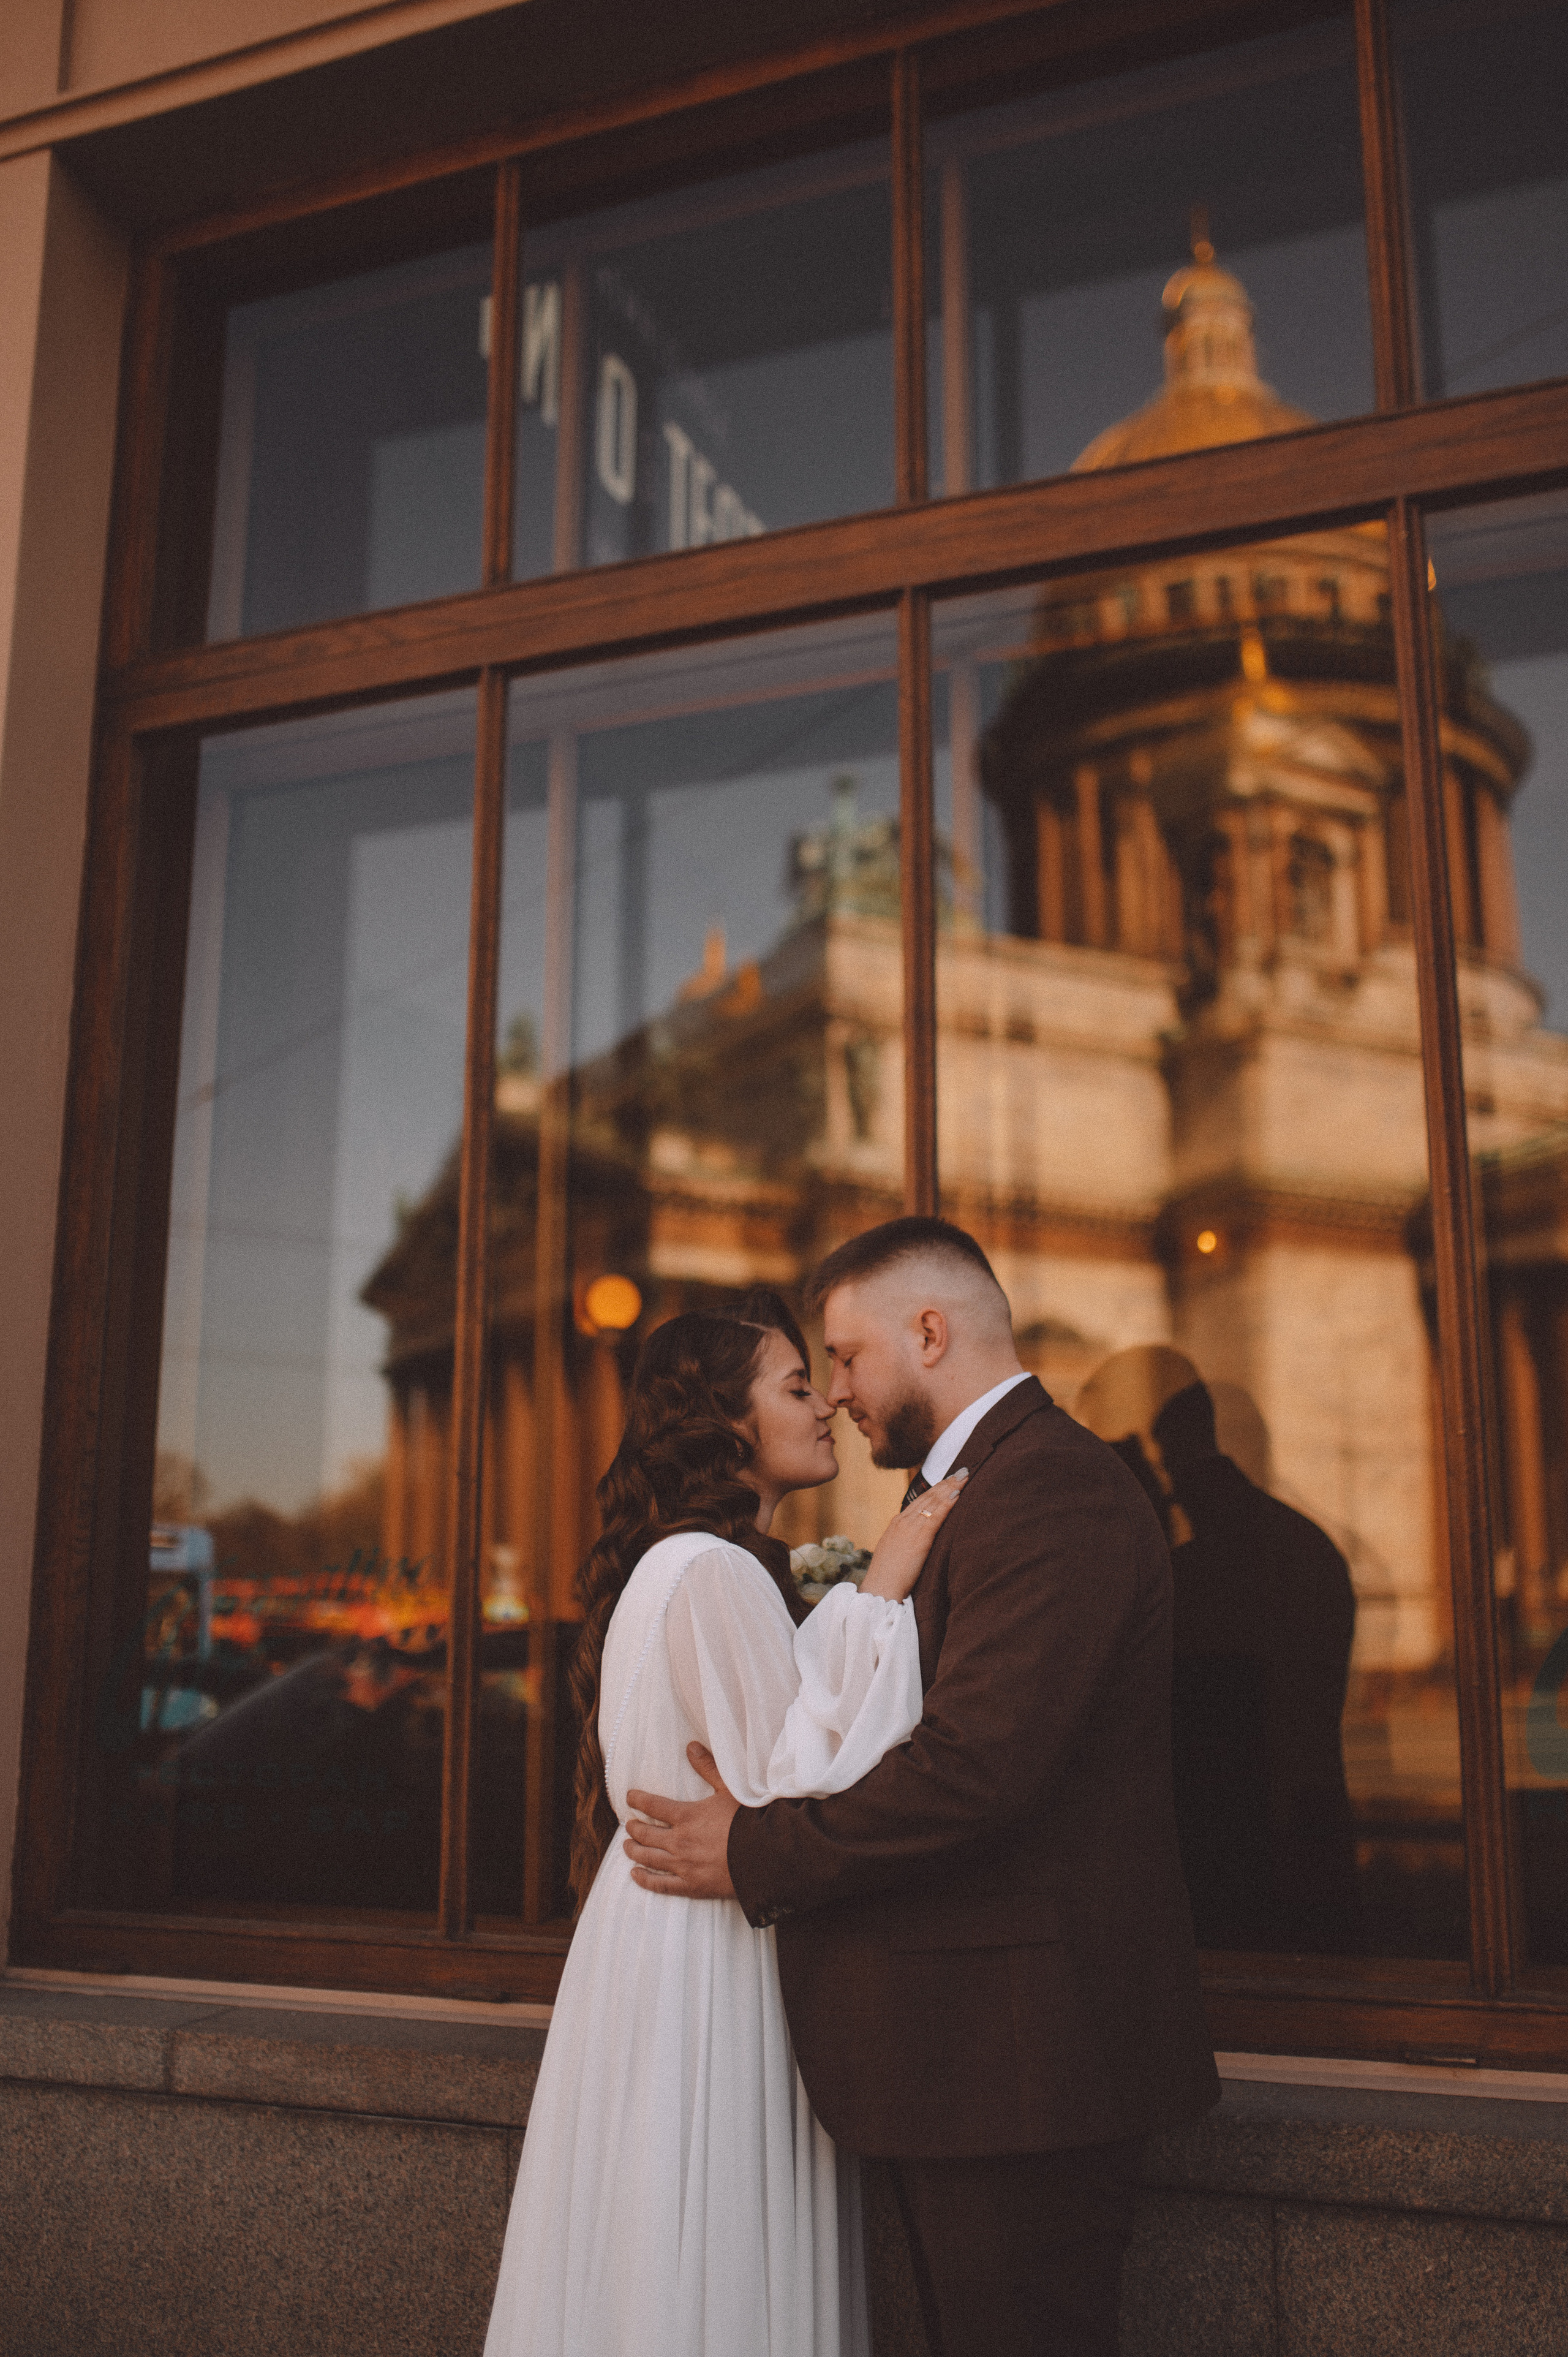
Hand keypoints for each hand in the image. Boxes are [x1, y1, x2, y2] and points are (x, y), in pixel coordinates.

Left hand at [625, 1742, 738, 1898]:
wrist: (764, 1856)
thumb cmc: (747, 1820)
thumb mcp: (729, 1789)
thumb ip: (708, 1768)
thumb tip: (690, 1746)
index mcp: (686, 1816)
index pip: (653, 1806)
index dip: (638, 1800)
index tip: (630, 1797)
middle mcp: (679, 1841)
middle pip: (646, 1834)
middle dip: (634, 1828)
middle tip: (629, 1824)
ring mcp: (683, 1866)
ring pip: (649, 1858)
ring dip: (634, 1851)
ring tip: (627, 1846)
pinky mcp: (691, 1886)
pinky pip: (661, 1884)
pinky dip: (645, 1880)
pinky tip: (635, 1875)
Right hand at [859, 1469, 969, 1599]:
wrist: (881, 1588)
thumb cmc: (888, 1576)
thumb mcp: (895, 1552)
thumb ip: (906, 1541)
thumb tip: (917, 1540)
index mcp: (897, 1523)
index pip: (919, 1500)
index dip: (936, 1489)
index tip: (948, 1480)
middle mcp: (903, 1520)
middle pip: (928, 1496)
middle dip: (946, 1482)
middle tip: (962, 1471)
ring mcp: (910, 1527)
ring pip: (934, 1501)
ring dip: (951, 1487)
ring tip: (964, 1476)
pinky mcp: (920, 1537)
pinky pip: (937, 1515)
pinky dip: (948, 1503)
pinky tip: (959, 1494)